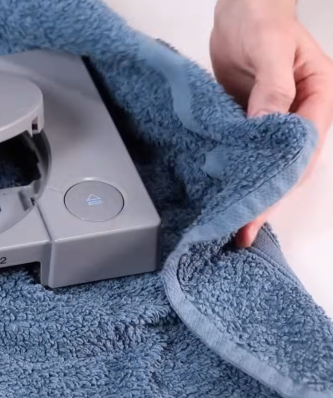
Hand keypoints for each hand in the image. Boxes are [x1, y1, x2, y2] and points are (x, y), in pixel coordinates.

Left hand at [210, 0, 332, 247]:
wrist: (240, 7)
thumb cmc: (262, 20)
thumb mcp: (271, 52)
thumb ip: (273, 90)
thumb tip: (268, 127)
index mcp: (319, 100)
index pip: (302, 151)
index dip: (280, 183)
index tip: (259, 209)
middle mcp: (303, 115)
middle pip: (288, 166)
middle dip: (267, 199)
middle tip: (242, 230)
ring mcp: (277, 119)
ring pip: (268, 163)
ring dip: (252, 191)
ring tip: (233, 224)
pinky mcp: (252, 119)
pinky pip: (247, 151)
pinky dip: (237, 172)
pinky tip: (223, 192)